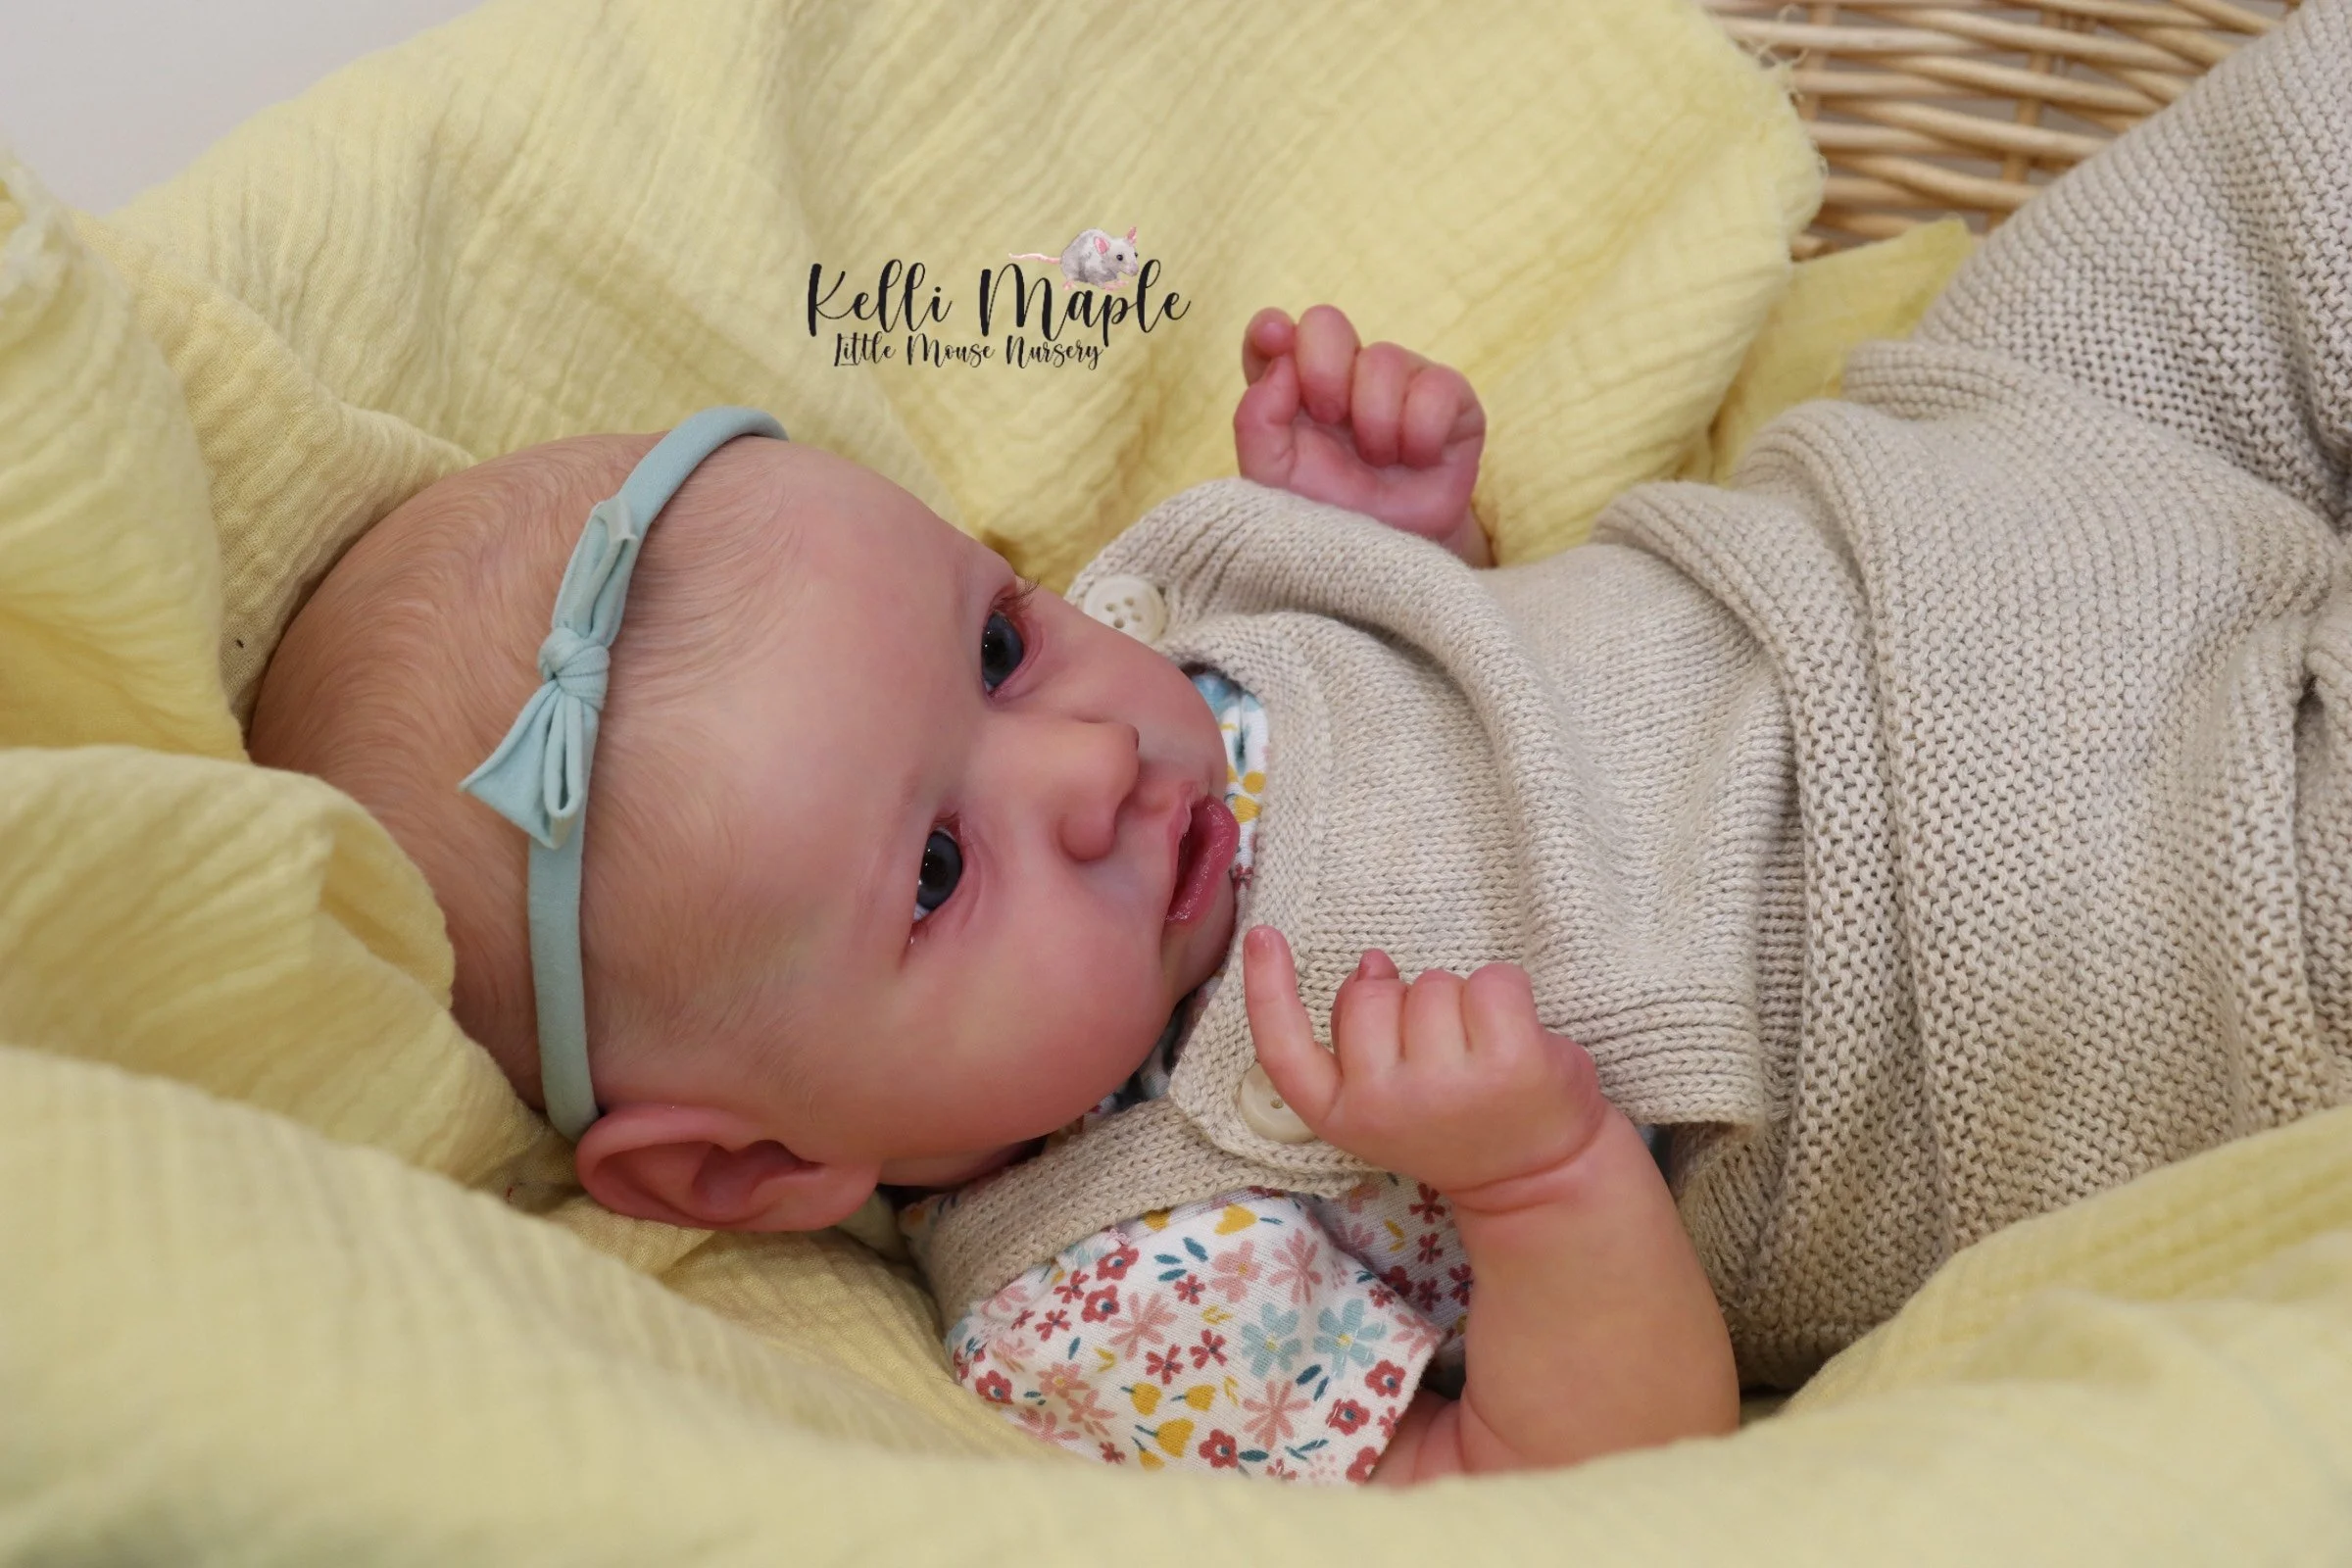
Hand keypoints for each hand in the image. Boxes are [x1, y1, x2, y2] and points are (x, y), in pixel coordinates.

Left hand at [1233, 305, 1491, 566]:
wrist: (1383, 563)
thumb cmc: (1326, 519)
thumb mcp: (1272, 481)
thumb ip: (1256, 420)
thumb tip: (1279, 364)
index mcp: (1292, 390)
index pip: (1272, 336)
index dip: (1270, 330)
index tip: (1275, 338)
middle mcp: (1343, 376)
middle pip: (1327, 323)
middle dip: (1323, 371)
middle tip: (1331, 419)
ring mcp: (1400, 382)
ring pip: (1383, 358)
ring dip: (1376, 421)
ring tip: (1379, 460)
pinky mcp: (1451, 400)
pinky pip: (1438, 387)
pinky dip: (1421, 431)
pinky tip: (1417, 458)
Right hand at [1240, 926, 1605, 1205]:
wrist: (1539, 1177)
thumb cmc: (1457, 1123)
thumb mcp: (1387, 1095)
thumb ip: (1364, 1034)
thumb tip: (1371, 964)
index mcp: (1344, 1114)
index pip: (1285, 1051)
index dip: (1267, 988)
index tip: (1261, 933)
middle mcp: (1386, 1103)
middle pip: (1371, 992)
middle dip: (1404, 1002)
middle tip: (1441, 1054)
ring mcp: (1447, 1084)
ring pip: (1433, 983)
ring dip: (1460, 1002)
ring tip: (1480, 1053)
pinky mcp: (1510, 1061)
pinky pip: (1492, 980)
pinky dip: (1508, 993)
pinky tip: (1518, 1038)